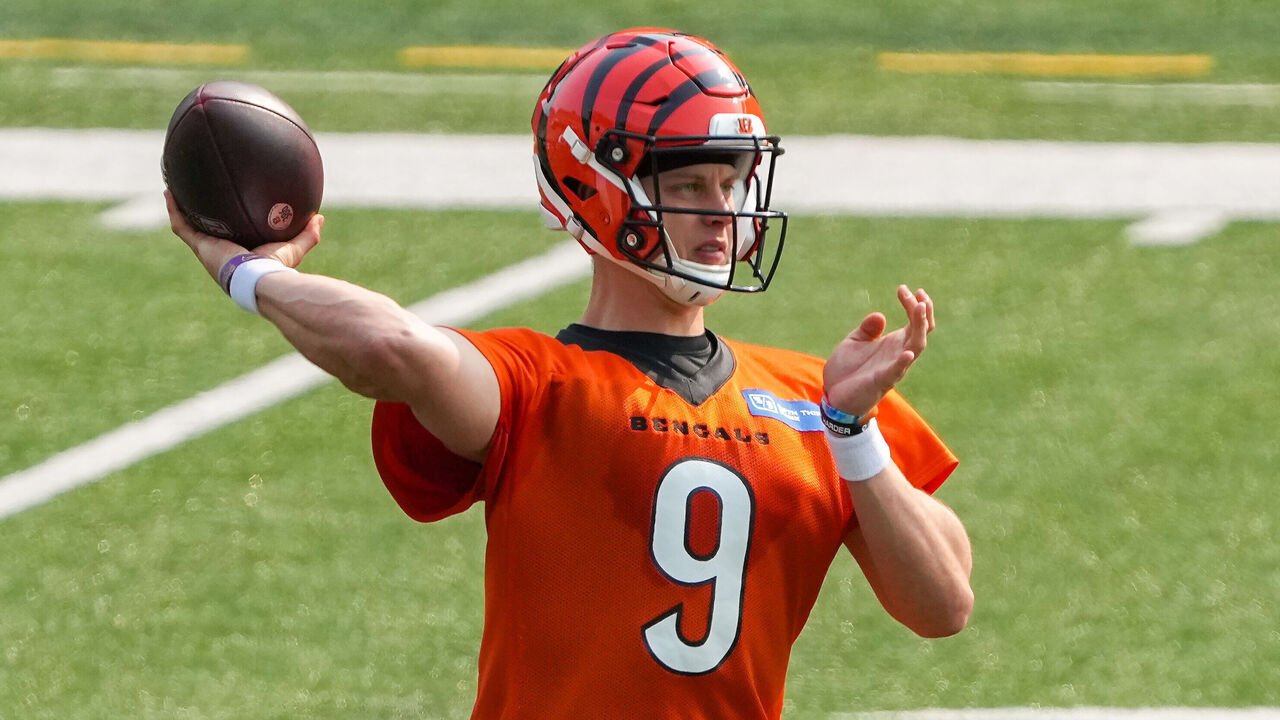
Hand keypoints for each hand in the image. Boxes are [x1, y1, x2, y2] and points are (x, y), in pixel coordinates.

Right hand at [165, 190, 322, 282]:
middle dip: (201, 218)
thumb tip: (319, 217)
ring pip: (189, 227)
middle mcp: (220, 253)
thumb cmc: (277, 268)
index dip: (226, 228)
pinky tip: (170, 192)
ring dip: (182, 210)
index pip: (230, 239)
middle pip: (207, 233)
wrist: (261, 279)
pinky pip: (181, 226)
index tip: (225, 214)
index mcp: (239, 255)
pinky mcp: (200, 246)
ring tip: (177, 190)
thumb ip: (308, 234)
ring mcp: (207, 250)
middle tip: (198, 199)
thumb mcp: (295, 247)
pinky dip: (174, 210)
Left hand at [822, 285, 935, 417]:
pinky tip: (908, 351)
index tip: (903, 288)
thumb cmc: (847, 371)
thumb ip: (868, 329)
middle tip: (917, 293)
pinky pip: (897, 370)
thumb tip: (880, 315)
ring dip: (920, 327)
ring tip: (920, 308)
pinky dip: (903, 361)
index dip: (913, 304)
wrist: (834, 397)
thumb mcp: (854, 342)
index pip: (914, 321)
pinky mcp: (882, 380)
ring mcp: (893, 367)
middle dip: (922, 311)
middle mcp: (899, 354)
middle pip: (922, 330)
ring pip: (916, 346)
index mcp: (894, 344)